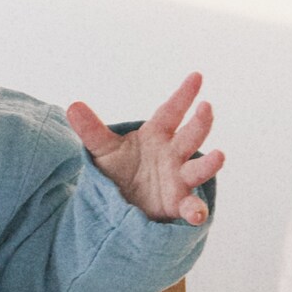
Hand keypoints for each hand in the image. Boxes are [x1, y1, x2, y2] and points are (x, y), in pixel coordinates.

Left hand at [66, 72, 223, 225]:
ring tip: (219, 156)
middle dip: (199, 123)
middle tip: (206, 107)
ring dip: (208, 163)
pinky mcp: (176, 203)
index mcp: (157, 135)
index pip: (171, 112)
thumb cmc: (119, 170)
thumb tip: (72, 106)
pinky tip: (197, 214)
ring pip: (197, 169)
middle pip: (189, 136)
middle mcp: (172, 154)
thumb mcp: (103, 150)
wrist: (119, 203)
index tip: (196, 76)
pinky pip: (190, 206)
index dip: (183, 95)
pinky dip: (195, 210)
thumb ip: (91, 130)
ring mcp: (178, 178)